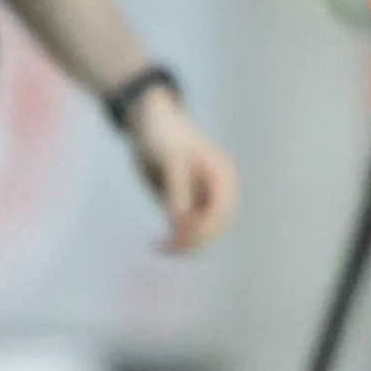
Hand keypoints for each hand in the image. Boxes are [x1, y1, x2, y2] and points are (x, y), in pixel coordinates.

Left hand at [121, 84, 238, 253]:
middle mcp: (218, 188)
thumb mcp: (168, 160)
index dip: (202, 228)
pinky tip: (161, 243)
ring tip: (160, 248)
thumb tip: (178, 222)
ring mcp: (205, 196)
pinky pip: (191, 228)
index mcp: (220, 174)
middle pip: (216, 225)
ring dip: (187, 243)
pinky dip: (179, 238)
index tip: (175, 236)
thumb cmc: (161, 136)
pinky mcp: (191, 203)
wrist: (149, 123)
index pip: (220, 210)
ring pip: (205, 230)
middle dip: (194, 240)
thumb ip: (176, 189)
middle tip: (165, 248)